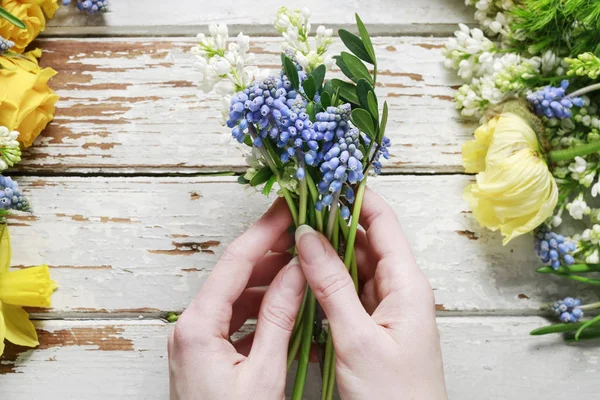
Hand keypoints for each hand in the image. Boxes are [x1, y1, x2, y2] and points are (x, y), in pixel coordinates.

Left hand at [168, 199, 304, 399]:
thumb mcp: (265, 374)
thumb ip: (281, 317)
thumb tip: (296, 271)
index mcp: (197, 326)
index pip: (235, 262)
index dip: (265, 231)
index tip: (287, 209)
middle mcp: (191, 327)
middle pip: (234, 275)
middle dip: (270, 253)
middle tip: (302, 235)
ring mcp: (198, 340)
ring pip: (237, 295)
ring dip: (269, 281)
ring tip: (302, 268)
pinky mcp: (208, 353)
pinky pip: (237, 318)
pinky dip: (263, 308)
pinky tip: (288, 305)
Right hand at [295, 189, 446, 399]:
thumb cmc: (395, 396)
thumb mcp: (357, 338)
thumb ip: (331, 285)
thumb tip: (307, 237)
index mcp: (407, 284)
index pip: (383, 223)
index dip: (355, 198)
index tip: (325, 182)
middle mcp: (398, 289)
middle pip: (363, 243)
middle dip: (329, 228)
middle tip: (294, 216)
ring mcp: (384, 308)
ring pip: (351, 269)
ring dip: (323, 259)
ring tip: (290, 247)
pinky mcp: (372, 326)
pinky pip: (347, 295)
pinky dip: (325, 288)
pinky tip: (302, 285)